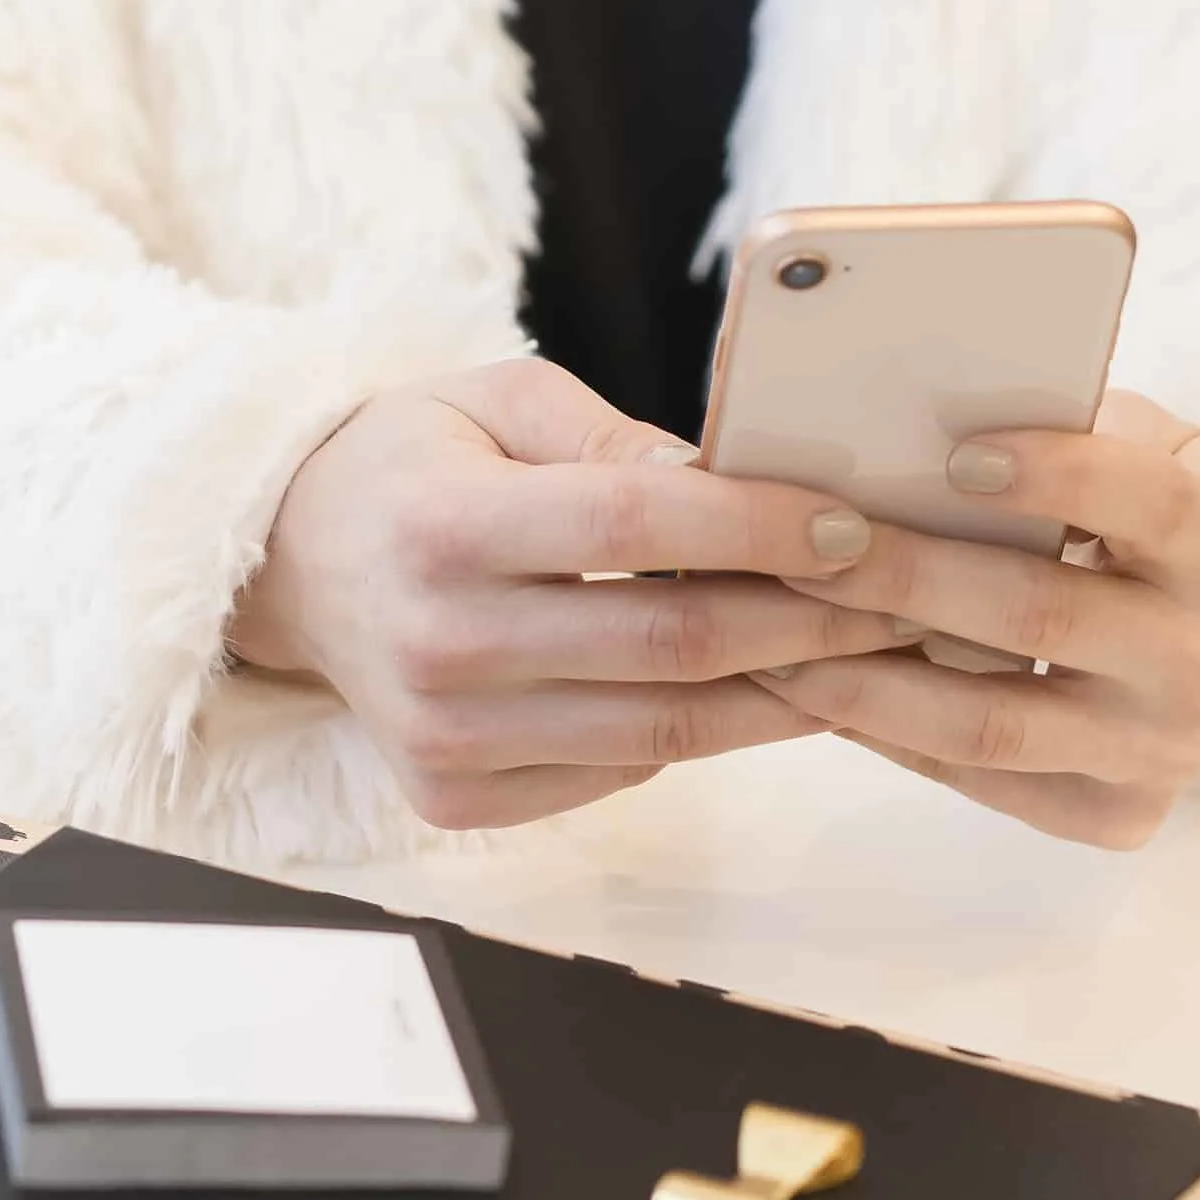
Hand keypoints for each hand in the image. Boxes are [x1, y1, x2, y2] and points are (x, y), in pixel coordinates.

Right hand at [231, 359, 905, 829]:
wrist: (295, 570)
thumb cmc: (416, 463)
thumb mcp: (496, 400)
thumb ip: (610, 436)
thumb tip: (733, 479)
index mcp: (442, 527)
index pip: (634, 524)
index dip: (757, 524)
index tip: (854, 519)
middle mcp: (438, 644)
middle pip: (670, 643)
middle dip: (810, 619)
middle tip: (905, 595)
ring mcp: (447, 740)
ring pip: (665, 731)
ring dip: (786, 693)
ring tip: (870, 654)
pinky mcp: (460, 799)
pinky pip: (621, 774)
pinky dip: (708, 733)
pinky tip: (774, 692)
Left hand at [756, 391, 1199, 848]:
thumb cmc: (1125, 511)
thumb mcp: (1124, 444)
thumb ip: (1045, 413)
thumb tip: (873, 388)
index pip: (1147, 500)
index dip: (1057, 474)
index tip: (955, 453)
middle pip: (1042, 612)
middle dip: (907, 575)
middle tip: (803, 543)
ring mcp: (1165, 746)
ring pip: (992, 722)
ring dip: (865, 679)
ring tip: (768, 638)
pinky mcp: (1117, 814)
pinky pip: (980, 779)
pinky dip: (885, 733)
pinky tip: (807, 691)